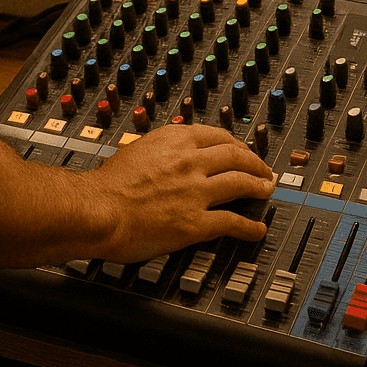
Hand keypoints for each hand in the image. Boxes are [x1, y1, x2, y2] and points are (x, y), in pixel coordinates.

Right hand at [88, 124, 277, 263]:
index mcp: (176, 140)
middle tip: (264, 170)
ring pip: (241, 184)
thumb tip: (172, 152)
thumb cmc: (108, 184)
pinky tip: (258, 229)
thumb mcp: (138, 148)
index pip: (219, 136)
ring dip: (260, 188)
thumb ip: (162, 149)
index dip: (237, 144)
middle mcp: (190, 162)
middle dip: (256, 163)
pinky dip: (250, 227)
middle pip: (236, 156)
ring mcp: (196, 192)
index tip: (243, 150)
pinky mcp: (196, 223)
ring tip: (268, 191)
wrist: (98, 210)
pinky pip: (232, 223)